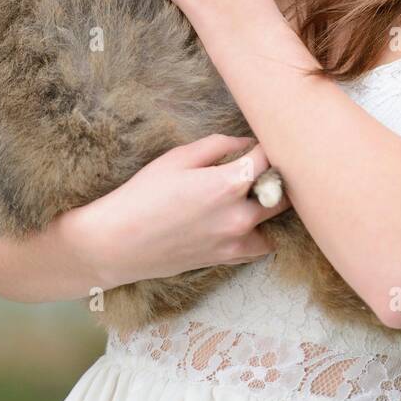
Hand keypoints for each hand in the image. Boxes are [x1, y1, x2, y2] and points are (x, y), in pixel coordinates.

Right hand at [63, 134, 292, 285]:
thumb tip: (246, 142)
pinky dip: (260, 232)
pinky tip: (243, 219)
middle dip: (275, 175)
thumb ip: (218, 145)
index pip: (269, 158)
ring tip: (254, 194)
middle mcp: (240, 215)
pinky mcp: (228, 259)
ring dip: (271, 205)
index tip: (260, 141)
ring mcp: (236, 241)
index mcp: (229, 184)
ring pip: (276, 221)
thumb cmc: (143, 195)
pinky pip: (260, 246)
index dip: (267, 145)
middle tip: (262, 167)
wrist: (118, 243)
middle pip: (282, 191)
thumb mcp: (177, 158)